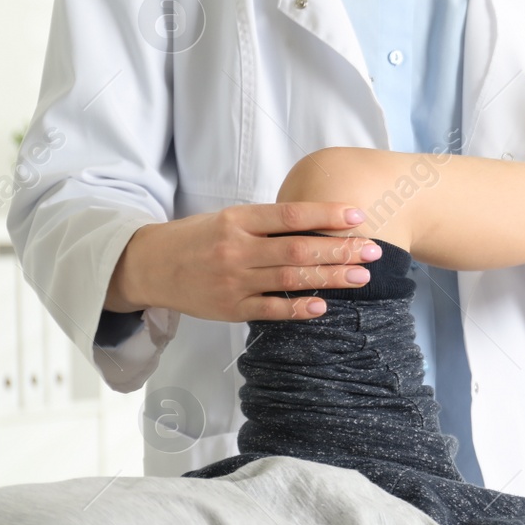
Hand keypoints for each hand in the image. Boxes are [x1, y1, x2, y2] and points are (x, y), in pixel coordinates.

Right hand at [105, 202, 382, 321]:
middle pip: (298, 249)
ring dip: (330, 278)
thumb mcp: (228, 218)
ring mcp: (233, 281)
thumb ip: (268, 222)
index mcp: (238, 220)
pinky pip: (270, 310)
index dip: (326, 215)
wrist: (149, 266)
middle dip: (340, 250)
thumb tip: (321, 221)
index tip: (358, 215)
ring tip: (361, 277)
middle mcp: (237, 249)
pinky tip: (323, 307)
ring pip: (290, 279)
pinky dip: (298, 309)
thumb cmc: (198, 238)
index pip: (290, 215)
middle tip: (374, 250)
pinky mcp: (230, 309)